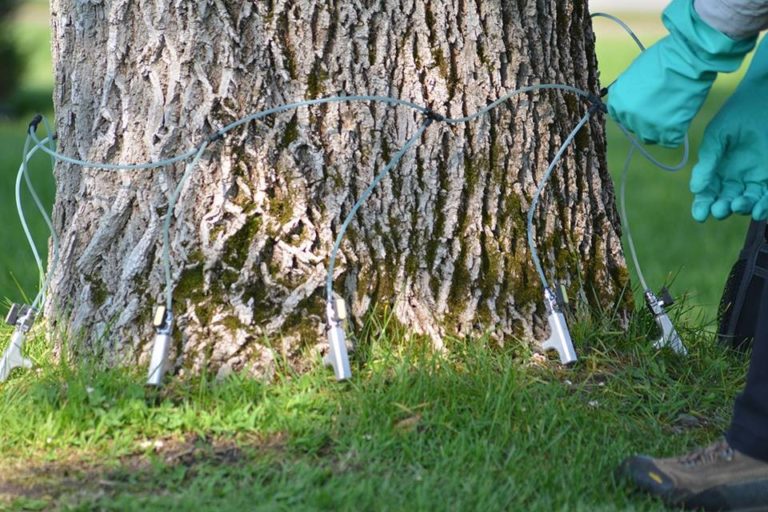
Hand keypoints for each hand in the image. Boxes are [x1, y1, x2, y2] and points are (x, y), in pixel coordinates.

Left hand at [607, 0, 753, 147]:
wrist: (687, 58)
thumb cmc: (663, 59)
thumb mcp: (635, 72)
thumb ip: (629, 90)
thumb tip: (632, 98)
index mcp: (617, 102)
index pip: (619, 116)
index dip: (632, 112)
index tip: (643, 107)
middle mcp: (628, 116)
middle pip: (634, 127)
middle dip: (645, 120)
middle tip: (661, 107)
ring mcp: (647, 126)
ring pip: (650, 137)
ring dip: (659, 129)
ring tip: (671, 113)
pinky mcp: (668, 132)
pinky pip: (669, 141)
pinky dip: (675, 133)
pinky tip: (680, 119)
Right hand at [690, 37, 767, 221]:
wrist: (762, 98)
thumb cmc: (736, 115)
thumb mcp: (717, 137)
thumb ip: (708, 162)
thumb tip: (696, 189)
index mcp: (715, 171)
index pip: (707, 194)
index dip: (702, 206)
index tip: (700, 215)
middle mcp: (734, 178)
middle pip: (726, 202)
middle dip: (722, 208)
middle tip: (721, 208)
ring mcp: (755, 177)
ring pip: (748, 202)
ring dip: (743, 209)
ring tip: (740, 205)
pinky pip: (767, 195)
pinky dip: (764, 205)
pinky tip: (759, 208)